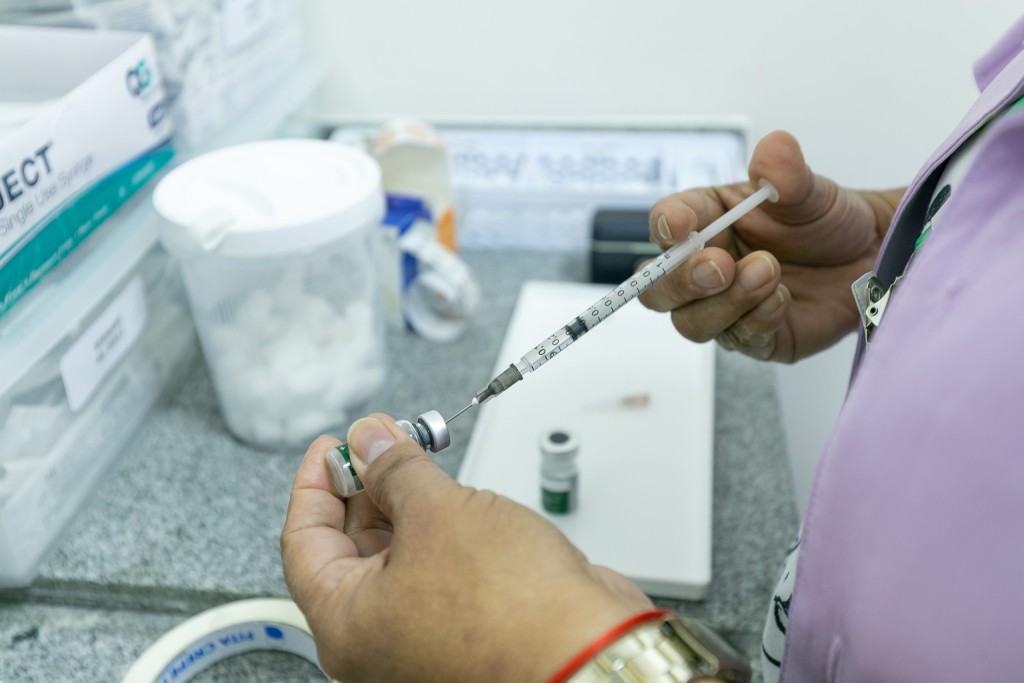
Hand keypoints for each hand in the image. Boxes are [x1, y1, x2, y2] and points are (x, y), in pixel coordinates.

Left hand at [281, 415, 651, 682]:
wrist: (589, 654)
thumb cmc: (512, 613)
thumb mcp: (438, 513)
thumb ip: (395, 470)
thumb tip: (370, 441)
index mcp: (347, 624)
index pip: (304, 542)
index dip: (316, 483)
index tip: (334, 446)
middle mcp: (379, 638)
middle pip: (351, 549)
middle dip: (366, 486)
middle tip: (381, 441)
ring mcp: (424, 635)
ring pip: (399, 557)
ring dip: (406, 503)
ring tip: (420, 458)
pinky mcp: (467, 625)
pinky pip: (439, 569)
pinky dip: (441, 529)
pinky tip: (455, 498)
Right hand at [640, 130, 903, 361]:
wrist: (869, 256)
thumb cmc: (825, 219)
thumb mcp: (808, 189)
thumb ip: (786, 171)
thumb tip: (775, 149)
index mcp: (705, 222)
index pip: (665, 224)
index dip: (665, 226)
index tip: (680, 225)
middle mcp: (704, 268)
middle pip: (659, 289)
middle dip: (683, 280)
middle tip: (721, 266)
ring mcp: (724, 308)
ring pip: (692, 323)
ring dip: (725, 303)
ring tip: (768, 274)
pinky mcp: (755, 338)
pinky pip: (739, 340)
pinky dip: (756, 321)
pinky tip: (781, 299)